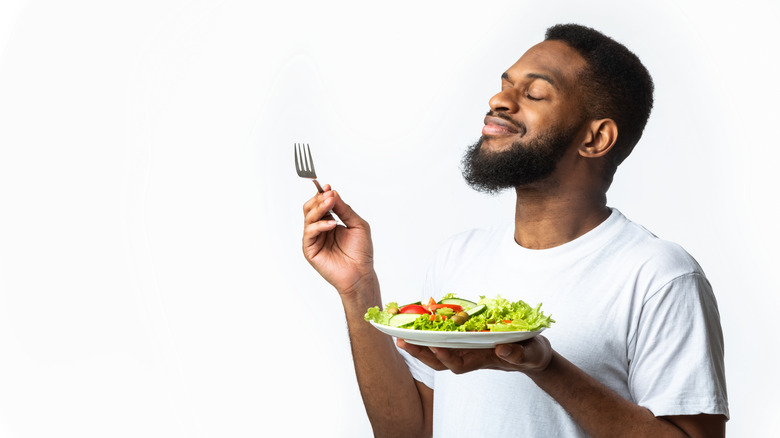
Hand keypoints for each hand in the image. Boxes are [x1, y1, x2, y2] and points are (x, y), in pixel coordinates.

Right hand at [302, 185, 375, 295]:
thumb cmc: (361, 252)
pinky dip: (319, 225)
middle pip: (310, 209)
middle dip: (318, 200)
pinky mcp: (310, 250)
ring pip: (308, 218)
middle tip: (329, 195)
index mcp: (330, 222)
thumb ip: (345, 209)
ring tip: (330, 203)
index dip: (322, 195)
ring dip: (319, 208)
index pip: (321, 205)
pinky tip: (332, 224)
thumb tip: (333, 194)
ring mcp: (314, 239)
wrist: (361, 273)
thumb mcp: (357, 224)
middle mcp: (320, 230)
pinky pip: (309, 233)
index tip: (328, 187)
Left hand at [396, 335, 552, 374]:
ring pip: (437, 349)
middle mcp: (469, 355)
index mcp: (481, 361)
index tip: (433, 345)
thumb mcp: (531, 354)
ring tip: (400, 334)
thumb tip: (502, 350)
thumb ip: (518, 354)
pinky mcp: (466, 336)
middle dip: (420, 352)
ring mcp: (466, 347)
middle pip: (439, 359)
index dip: (444, 355)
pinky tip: (417, 318)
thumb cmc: (532, 354)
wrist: (533, 351)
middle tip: (401, 341)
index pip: (457, 363)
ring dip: (419, 343)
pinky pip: (444, 335)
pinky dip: (430, 329)